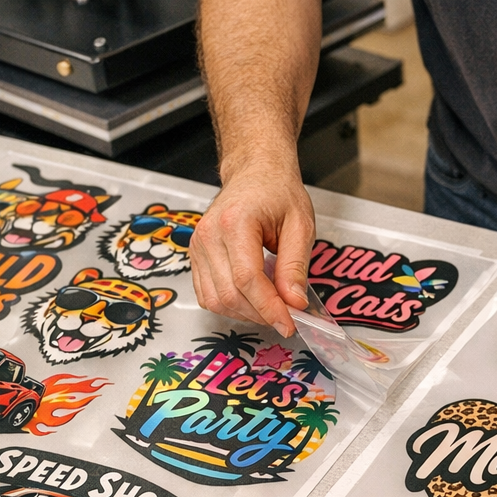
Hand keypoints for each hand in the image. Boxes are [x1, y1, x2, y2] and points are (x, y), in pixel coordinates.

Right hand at [190, 155, 313, 337]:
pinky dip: (231, 305)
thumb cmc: (277, 191)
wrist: (255, 172)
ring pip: (216, 300)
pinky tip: (253, 298)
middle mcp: (209, 235)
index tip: (290, 323)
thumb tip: (294, 302)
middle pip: (229, 294)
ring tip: (272, 305)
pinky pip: (208, 295)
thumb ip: (296, 266)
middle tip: (287, 317)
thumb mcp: (300, 225)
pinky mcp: (195, 255)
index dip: (269, 308)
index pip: (247, 280)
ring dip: (246, 313)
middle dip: (261, 314)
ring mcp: (197, 246)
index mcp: (235, 223)